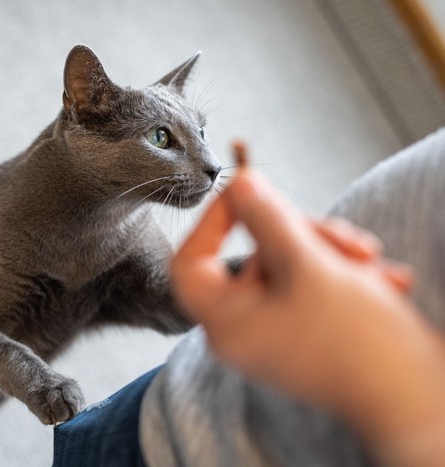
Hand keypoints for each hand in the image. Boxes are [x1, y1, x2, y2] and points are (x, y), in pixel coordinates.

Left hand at [170, 165, 444, 459]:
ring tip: (371, 261)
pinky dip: (345, 275)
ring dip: (331, 252)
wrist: (414, 402)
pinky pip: (314, 287)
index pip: (190, 261)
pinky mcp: (307, 331)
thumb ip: (268, 219)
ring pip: (290, 266)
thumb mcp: (309, 266)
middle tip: (341, 238)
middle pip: (251, 255)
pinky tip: (386, 280)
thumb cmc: (356, 343)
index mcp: (224, 322)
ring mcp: (275, 331)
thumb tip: (240, 184)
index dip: (212, 221)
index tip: (248, 194)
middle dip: (301, 235)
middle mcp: (243, 329)